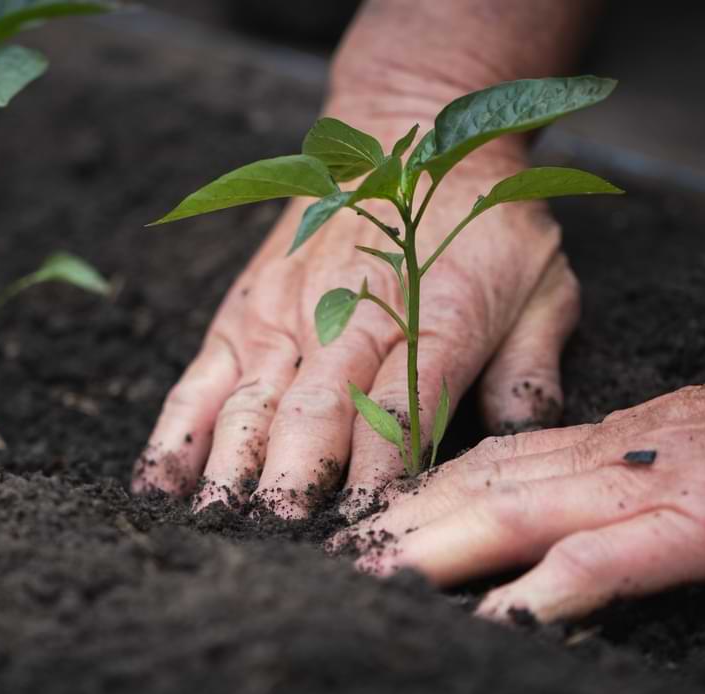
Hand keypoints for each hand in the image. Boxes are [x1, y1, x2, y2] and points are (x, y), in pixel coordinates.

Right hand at [132, 118, 580, 516]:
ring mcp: (282, 317)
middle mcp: (345, 318)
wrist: (407, 133)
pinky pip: (199, 384)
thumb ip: (531, 365)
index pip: (401, 409)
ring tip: (220, 532)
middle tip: (282, 548)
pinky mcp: (241, 316)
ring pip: (250, 406)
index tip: (370, 533)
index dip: (382, 475)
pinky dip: (177, 439)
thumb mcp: (543, 280)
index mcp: (432, 315)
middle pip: (313, 414)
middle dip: (295, 487)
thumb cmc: (480, 219)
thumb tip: (520, 438)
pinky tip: (161, 491)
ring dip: (233, 473)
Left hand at [333, 331, 704, 621]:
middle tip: (328, 557)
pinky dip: (543, 591)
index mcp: (603, 440)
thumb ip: (620, 459)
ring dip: (433, 549)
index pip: (488, 461)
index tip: (359, 518)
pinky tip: (494, 623)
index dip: (416, 489)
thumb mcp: (685, 436)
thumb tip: (560, 490)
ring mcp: (646, 488)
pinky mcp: (698, 522)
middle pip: (475, 486)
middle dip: (397, 522)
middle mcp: (605, 458)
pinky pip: (605, 561)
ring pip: (513, 513)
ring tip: (369, 582)